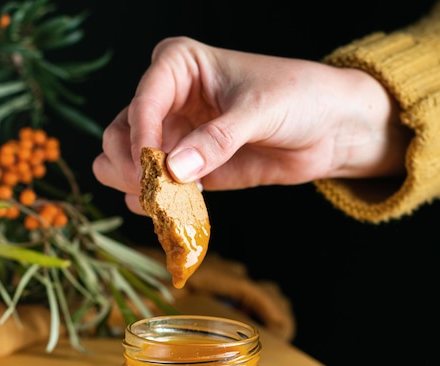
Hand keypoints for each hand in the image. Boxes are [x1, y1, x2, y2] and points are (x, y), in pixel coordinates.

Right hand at [92, 36, 409, 213]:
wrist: (328, 128)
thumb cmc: (299, 98)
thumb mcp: (259, 111)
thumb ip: (217, 140)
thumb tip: (173, 171)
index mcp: (178, 66)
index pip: (143, 101)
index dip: (142, 137)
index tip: (153, 169)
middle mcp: (167, 100)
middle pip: (121, 134)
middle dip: (135, 167)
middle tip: (161, 194)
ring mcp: (174, 137)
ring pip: (127, 164)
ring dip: (140, 189)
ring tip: (168, 206)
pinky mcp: (187, 169)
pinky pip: (155, 190)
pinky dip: (157, 206)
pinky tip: (175, 215)